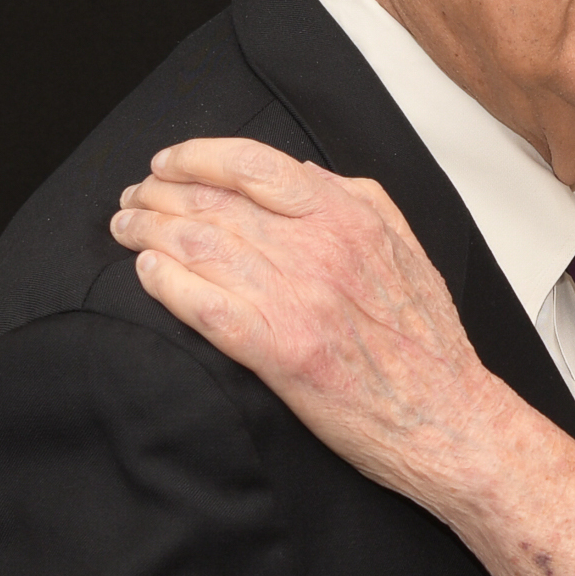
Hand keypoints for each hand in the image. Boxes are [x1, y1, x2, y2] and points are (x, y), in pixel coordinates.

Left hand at [111, 137, 574, 575]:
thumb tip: (303, 172)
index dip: (195, 156)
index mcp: (350, 215)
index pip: (252, 162)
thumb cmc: (427, 342)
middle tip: (132, 203)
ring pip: (197, 245)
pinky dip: (164, 283)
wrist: (448, 419)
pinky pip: (202, 304)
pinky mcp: (278, 351)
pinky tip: (147, 275)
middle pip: (212, 201)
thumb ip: (357, 199)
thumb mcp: (406, 245)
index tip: (168, 165)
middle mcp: (320, 248)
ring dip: (149, 232)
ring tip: (127, 232)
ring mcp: (297, 298)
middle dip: (158, 196)